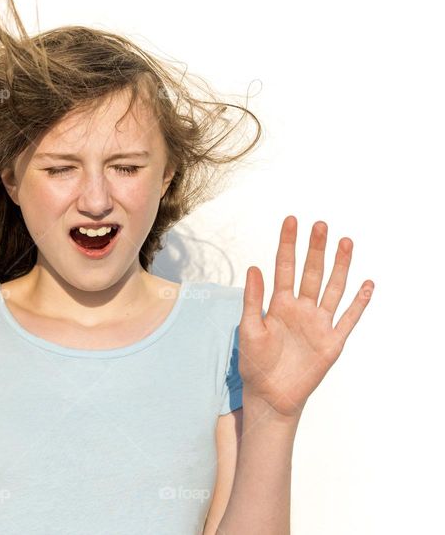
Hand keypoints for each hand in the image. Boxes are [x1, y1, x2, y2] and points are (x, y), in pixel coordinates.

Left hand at [237, 215, 373, 419]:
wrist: (270, 394)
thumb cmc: (255, 362)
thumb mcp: (249, 328)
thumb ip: (253, 299)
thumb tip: (254, 267)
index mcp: (278, 304)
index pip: (285, 267)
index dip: (288, 244)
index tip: (291, 221)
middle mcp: (301, 309)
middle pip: (311, 273)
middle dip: (316, 249)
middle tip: (321, 225)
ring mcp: (318, 324)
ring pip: (332, 289)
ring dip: (340, 267)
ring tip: (346, 243)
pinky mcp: (331, 342)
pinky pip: (348, 319)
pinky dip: (359, 302)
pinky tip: (367, 284)